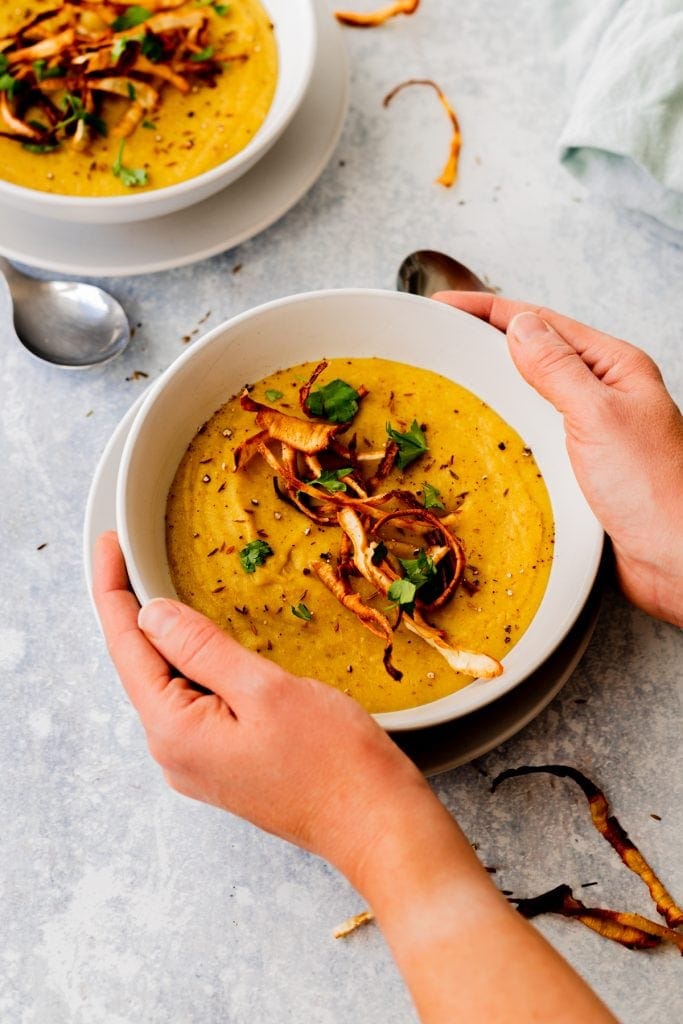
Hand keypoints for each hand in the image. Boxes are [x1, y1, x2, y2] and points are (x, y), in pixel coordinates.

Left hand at [94, 530, 616, 1023]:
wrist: (375, 823)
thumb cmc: (333, 762)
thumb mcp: (264, 689)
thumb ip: (201, 648)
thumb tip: (151, 613)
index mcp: (174, 732)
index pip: (127, 647)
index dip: (114, 591)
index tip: (108, 546)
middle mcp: (174, 752)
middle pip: (142, 667)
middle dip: (137, 612)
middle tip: (133, 557)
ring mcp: (198, 762)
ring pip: (170, 684)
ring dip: (170, 640)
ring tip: (169, 591)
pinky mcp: (224, 764)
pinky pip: (195, 704)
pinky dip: (196, 667)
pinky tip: (211, 646)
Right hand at [434, 293, 682, 626]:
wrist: (676, 560)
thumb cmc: (655, 491)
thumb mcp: (598, 416)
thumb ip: (557, 369)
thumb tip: (520, 327)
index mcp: (615, 368)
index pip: (543, 323)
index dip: (489, 309)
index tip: (446, 305)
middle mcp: (603, 394)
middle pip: (535, 354)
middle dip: (487, 342)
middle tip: (439, 339)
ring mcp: (590, 431)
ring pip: (531, 395)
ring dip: (493, 385)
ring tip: (451, 378)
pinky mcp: (578, 468)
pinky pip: (533, 436)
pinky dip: (504, 428)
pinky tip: (482, 434)